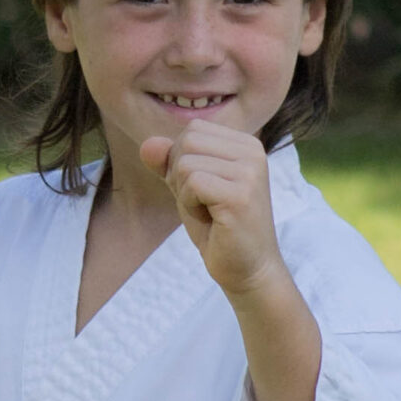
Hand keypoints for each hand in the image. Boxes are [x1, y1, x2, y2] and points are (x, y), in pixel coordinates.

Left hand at [138, 124, 287, 301]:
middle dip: (180, 176)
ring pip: (186, 163)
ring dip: (185, 194)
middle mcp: (252, 151)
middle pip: (187, 141)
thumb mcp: (188, 190)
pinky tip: (211, 220)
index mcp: (246, 144)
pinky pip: (192, 183)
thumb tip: (147, 143)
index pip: (192, 130)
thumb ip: (169, 164)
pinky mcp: (240, 194)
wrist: (247, 269)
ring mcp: (249, 172)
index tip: (203, 191)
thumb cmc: (219, 229)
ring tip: (209, 213)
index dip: (182, 162)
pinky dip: (190, 205)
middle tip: (204, 204)